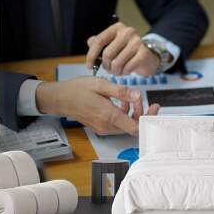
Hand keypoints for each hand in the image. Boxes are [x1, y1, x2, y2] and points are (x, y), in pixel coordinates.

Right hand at [35, 76, 159, 134]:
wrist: (60, 98)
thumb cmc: (78, 90)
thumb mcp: (101, 85)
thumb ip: (121, 91)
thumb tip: (138, 95)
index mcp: (109, 116)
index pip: (135, 127)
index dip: (148, 118)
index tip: (154, 107)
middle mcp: (107, 126)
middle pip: (132, 126)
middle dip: (141, 112)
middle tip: (142, 98)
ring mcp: (103, 128)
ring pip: (125, 125)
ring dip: (132, 112)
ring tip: (129, 97)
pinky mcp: (101, 127)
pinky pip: (117, 123)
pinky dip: (123, 114)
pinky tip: (121, 101)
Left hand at [86, 22, 159, 76]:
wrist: (148, 58)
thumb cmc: (127, 52)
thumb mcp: (113, 45)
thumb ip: (100, 43)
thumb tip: (90, 42)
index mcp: (117, 28)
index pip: (99, 41)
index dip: (91, 55)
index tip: (89, 66)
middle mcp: (128, 32)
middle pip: (107, 54)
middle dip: (105, 66)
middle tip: (108, 70)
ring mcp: (137, 42)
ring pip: (117, 63)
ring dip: (115, 71)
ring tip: (117, 71)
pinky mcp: (144, 53)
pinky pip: (127, 68)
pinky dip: (124, 73)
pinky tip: (126, 71)